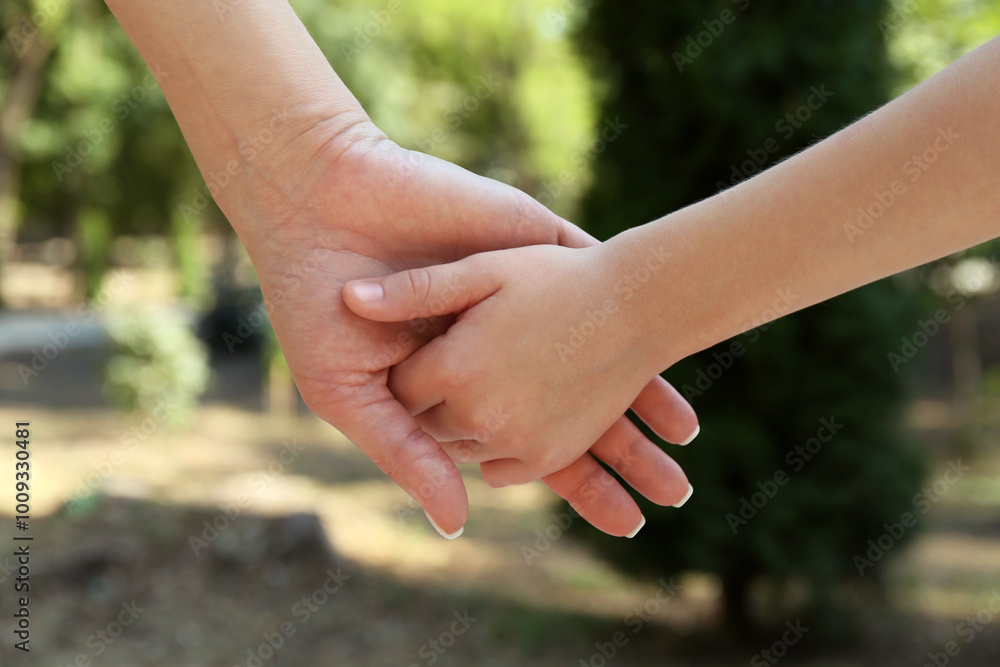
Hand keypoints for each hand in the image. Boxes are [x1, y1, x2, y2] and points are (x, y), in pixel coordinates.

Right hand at [242, 122, 696, 536]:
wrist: (314, 207)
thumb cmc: (317, 307)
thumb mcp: (353, 395)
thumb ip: (409, 455)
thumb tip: (456, 525)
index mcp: (457, 388)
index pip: (529, 446)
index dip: (576, 481)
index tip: (626, 520)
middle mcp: (498, 348)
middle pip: (573, 409)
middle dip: (621, 453)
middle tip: (673, 493)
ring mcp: (517, 298)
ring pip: (594, 354)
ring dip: (639, 397)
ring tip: (684, 440)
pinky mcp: (530, 247)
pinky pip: (593, 289)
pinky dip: (629, 321)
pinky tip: (664, 345)